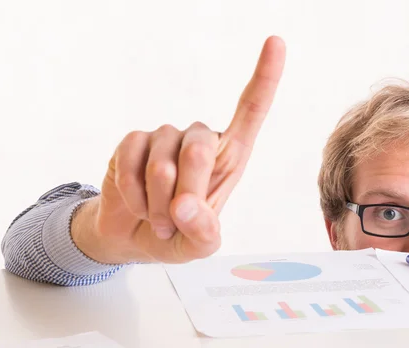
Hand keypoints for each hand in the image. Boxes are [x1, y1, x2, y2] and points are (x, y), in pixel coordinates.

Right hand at [72, 36, 285, 263]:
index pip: (250, 112)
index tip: (276, 42)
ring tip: (159, 219)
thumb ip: (203, 234)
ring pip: (163, 162)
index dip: (264, 78)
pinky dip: (133, 195)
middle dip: (187, 194)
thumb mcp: (199, 245)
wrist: (135, 236)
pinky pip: (131, 161)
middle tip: (177, 221)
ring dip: (157, 203)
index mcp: (229, 158)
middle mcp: (200, 140)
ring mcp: (166, 138)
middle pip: (200, 148)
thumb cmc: (180, 234)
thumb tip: (185, 206)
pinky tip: (137, 203)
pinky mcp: (133, 141)